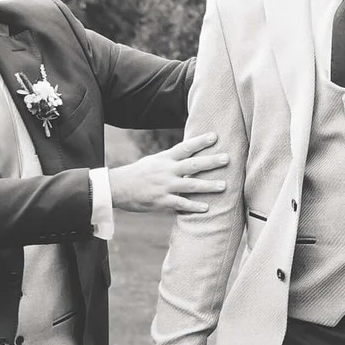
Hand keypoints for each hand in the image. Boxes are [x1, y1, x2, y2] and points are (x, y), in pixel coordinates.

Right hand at [108, 132, 226, 214]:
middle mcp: (166, 171)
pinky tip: (206, 208)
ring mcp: (165, 186)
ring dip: (208, 186)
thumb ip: (171, 158)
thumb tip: (189, 152)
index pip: (185, 147)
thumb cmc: (138, 173)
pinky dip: (194, 206)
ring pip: (191, 185)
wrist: (117, 188)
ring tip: (224, 185)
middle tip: (227, 159)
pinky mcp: (161, 201)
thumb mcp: (154, 161)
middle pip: (192, 165)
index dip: (200, 141)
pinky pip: (181, 204)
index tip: (214, 136)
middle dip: (211, 162)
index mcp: (165, 159)